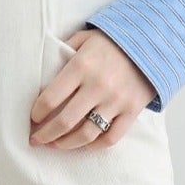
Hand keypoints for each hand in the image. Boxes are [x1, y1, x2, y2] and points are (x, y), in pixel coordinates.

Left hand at [29, 28, 158, 151]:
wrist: (152, 42)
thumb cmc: (112, 41)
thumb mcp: (84, 38)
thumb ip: (63, 52)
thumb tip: (42, 71)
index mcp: (82, 66)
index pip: (50, 98)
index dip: (37, 113)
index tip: (32, 118)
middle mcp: (98, 86)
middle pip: (65, 121)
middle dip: (45, 134)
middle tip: (35, 139)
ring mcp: (116, 101)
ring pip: (86, 134)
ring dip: (65, 144)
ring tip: (54, 144)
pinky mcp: (132, 111)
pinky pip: (111, 138)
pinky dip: (94, 146)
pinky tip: (82, 145)